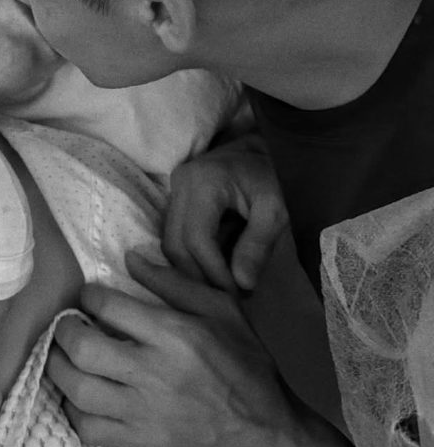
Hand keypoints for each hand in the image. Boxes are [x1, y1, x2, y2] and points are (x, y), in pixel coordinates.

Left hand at [47, 252, 353, 446]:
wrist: (266, 437)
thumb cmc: (245, 366)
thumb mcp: (222, 311)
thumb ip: (174, 282)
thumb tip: (131, 258)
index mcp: (174, 335)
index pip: (108, 306)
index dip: (88, 297)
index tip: (89, 299)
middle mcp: (154, 373)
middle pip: (82, 348)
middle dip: (64, 332)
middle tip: (69, 326)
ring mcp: (144, 413)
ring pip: (77, 390)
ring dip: (59, 369)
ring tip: (65, 357)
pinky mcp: (140, 445)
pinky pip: (88, 429)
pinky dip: (73, 411)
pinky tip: (81, 397)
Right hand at [164, 132, 288, 292]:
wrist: (267, 149)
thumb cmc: (275, 176)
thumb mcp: (276, 209)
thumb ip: (258, 246)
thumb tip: (242, 285)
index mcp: (204, 182)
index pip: (196, 238)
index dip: (213, 272)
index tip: (236, 295)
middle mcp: (180, 183)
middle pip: (175, 244)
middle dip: (199, 277)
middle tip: (229, 298)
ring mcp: (175, 189)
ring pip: (171, 242)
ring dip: (194, 270)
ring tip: (225, 286)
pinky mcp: (177, 198)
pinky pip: (176, 235)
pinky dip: (194, 257)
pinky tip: (216, 270)